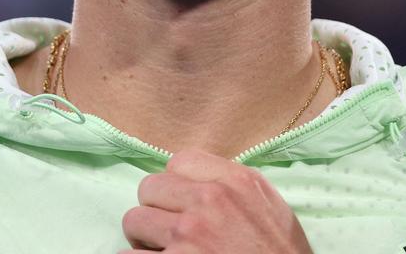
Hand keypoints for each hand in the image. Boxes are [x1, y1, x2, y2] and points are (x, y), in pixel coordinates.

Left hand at [120, 148, 313, 252]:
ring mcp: (186, 235)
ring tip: (166, 252)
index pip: (180, 161)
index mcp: (236, 183)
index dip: (178, 185)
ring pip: (134, 221)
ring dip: (145, 239)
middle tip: (172, 232)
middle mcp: (210, 201)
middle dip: (157, 210)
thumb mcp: (272, 211)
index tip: (185, 203)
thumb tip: (201, 179)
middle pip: (150, 188)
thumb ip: (236, 188)